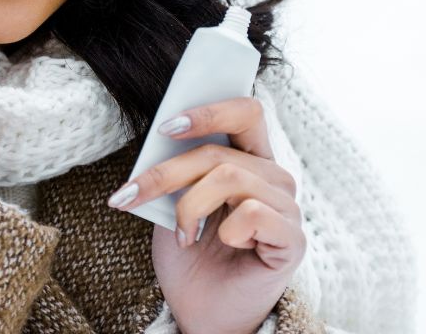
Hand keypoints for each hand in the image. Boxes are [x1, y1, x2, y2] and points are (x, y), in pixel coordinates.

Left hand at [107, 98, 305, 333]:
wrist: (201, 313)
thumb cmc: (190, 255)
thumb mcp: (173, 202)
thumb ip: (178, 168)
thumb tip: (163, 132)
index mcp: (249, 157)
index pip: (244, 111)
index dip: (208, 112)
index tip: (166, 126)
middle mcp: (272, 176)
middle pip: (222, 150)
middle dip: (169, 171)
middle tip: (134, 192)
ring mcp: (286, 206)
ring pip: (229, 177)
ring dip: (190, 207)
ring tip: (183, 235)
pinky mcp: (292, 239)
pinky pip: (253, 213)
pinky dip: (225, 229)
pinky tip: (223, 244)